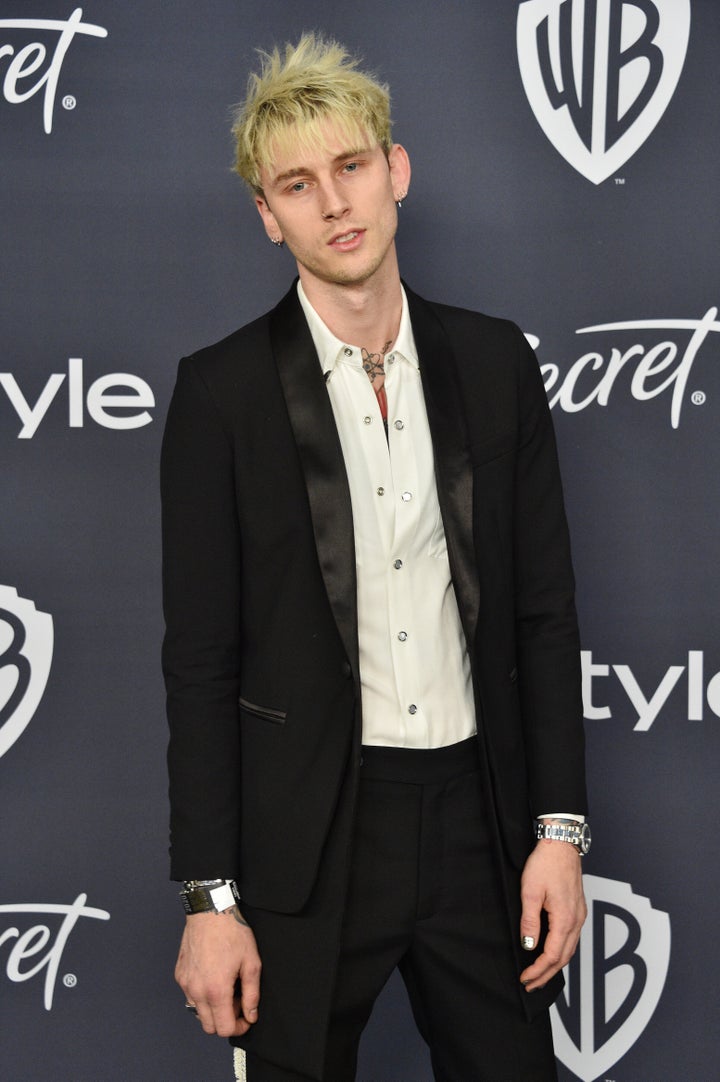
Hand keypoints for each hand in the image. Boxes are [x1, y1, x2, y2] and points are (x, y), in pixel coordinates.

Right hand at [175, 905, 260, 1036]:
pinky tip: (212, 977)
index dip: (239, 1028)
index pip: (223, 1029)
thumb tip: (251, 1015)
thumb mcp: (251, 962)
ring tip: (225, 987)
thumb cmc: (232, 933)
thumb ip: (252, 994)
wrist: (210, 911)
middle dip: (225, 1020)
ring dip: (212, 1009)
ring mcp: (185, 984)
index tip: (246, 1018)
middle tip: (237, 1000)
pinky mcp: (179, 975)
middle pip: (209, 1026)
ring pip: (198, 1012)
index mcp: (216, 990)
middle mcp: (196, 991)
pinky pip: (190, 996)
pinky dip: (201, 995)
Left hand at [518, 839, 585, 991]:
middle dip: (546, 975)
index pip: (552, 956)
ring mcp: (580, 915)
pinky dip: (562, 952)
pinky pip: (572, 939)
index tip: (525, 979)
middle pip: (563, 958)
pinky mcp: (578, 909)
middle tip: (530, 985)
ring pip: (570, 950)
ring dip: (554, 965)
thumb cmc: (545, 863)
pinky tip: (552, 953)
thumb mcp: (530, 891)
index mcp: (565, 919)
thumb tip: (529, 946)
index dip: (537, 971)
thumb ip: (530, 921)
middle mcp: (576, 921)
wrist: (561, 844)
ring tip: (539, 975)